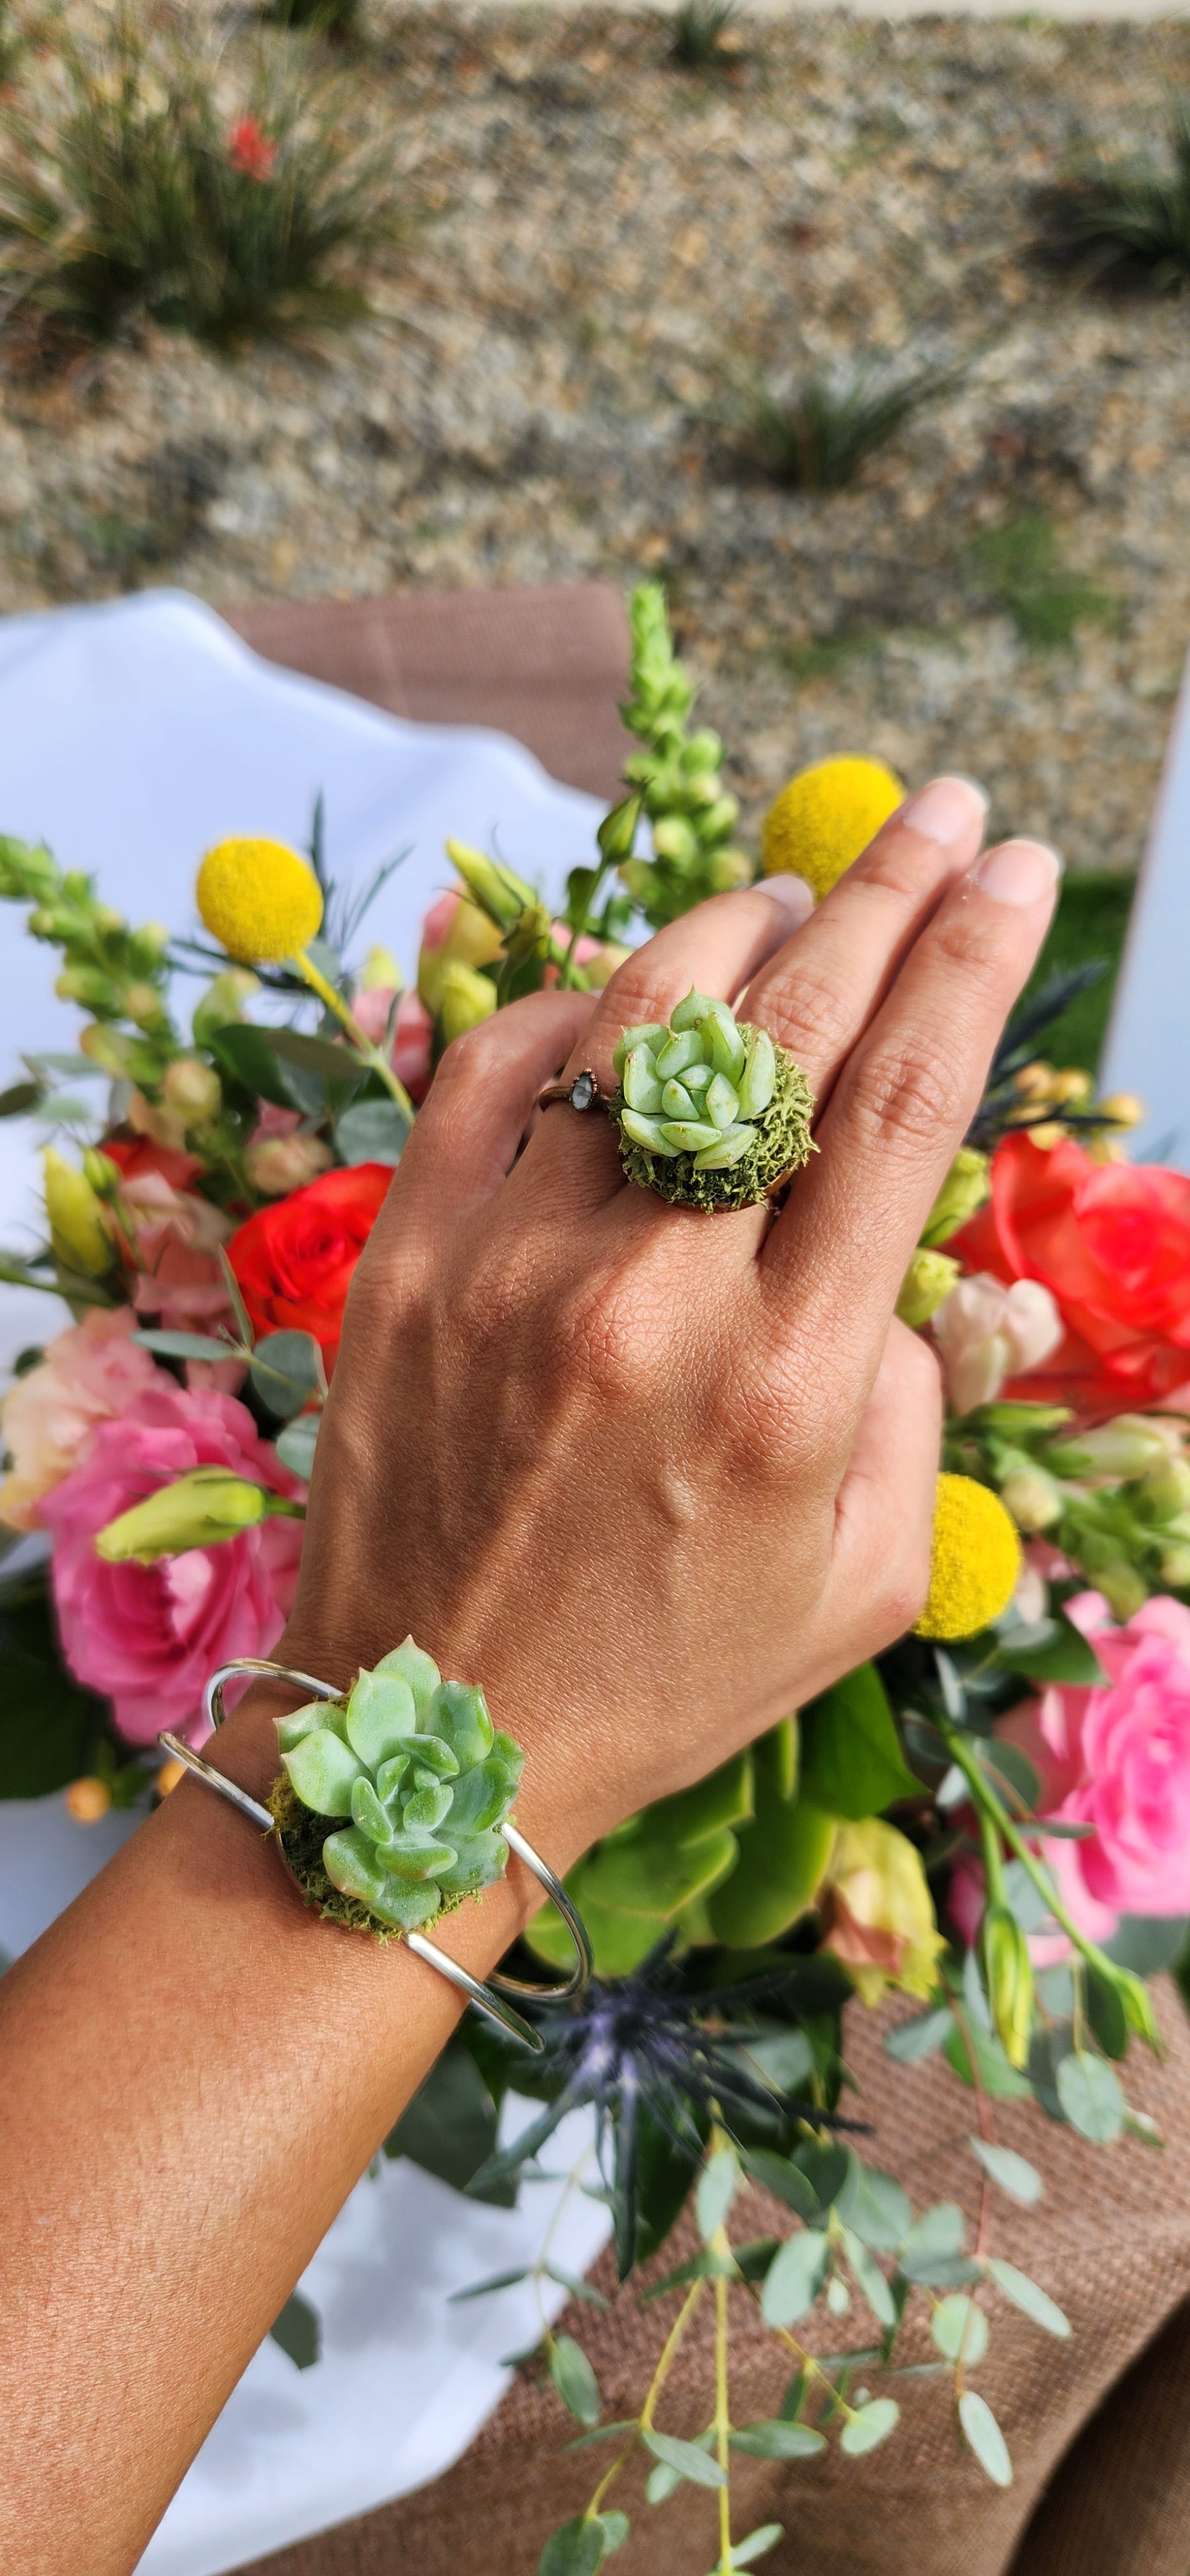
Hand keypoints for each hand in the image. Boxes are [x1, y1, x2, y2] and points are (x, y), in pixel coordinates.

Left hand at [268, 779, 1057, 1874]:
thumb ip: (916, 1396)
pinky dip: (577, 1003)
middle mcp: (650, 1298)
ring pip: (639, 1013)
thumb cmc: (671, 1666)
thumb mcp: (864, 1578)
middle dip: (888, 891)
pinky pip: (495, 1063)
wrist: (439, 1736)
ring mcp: (508, 1264)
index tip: (1016, 866)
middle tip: (939, 814)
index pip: (904, 1103)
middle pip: (794, 1024)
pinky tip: (634, 996)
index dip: (974, 957)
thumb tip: (899, 1246)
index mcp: (790, 1381)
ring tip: (797, 893)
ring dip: (738, 923)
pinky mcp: (403, 1257)